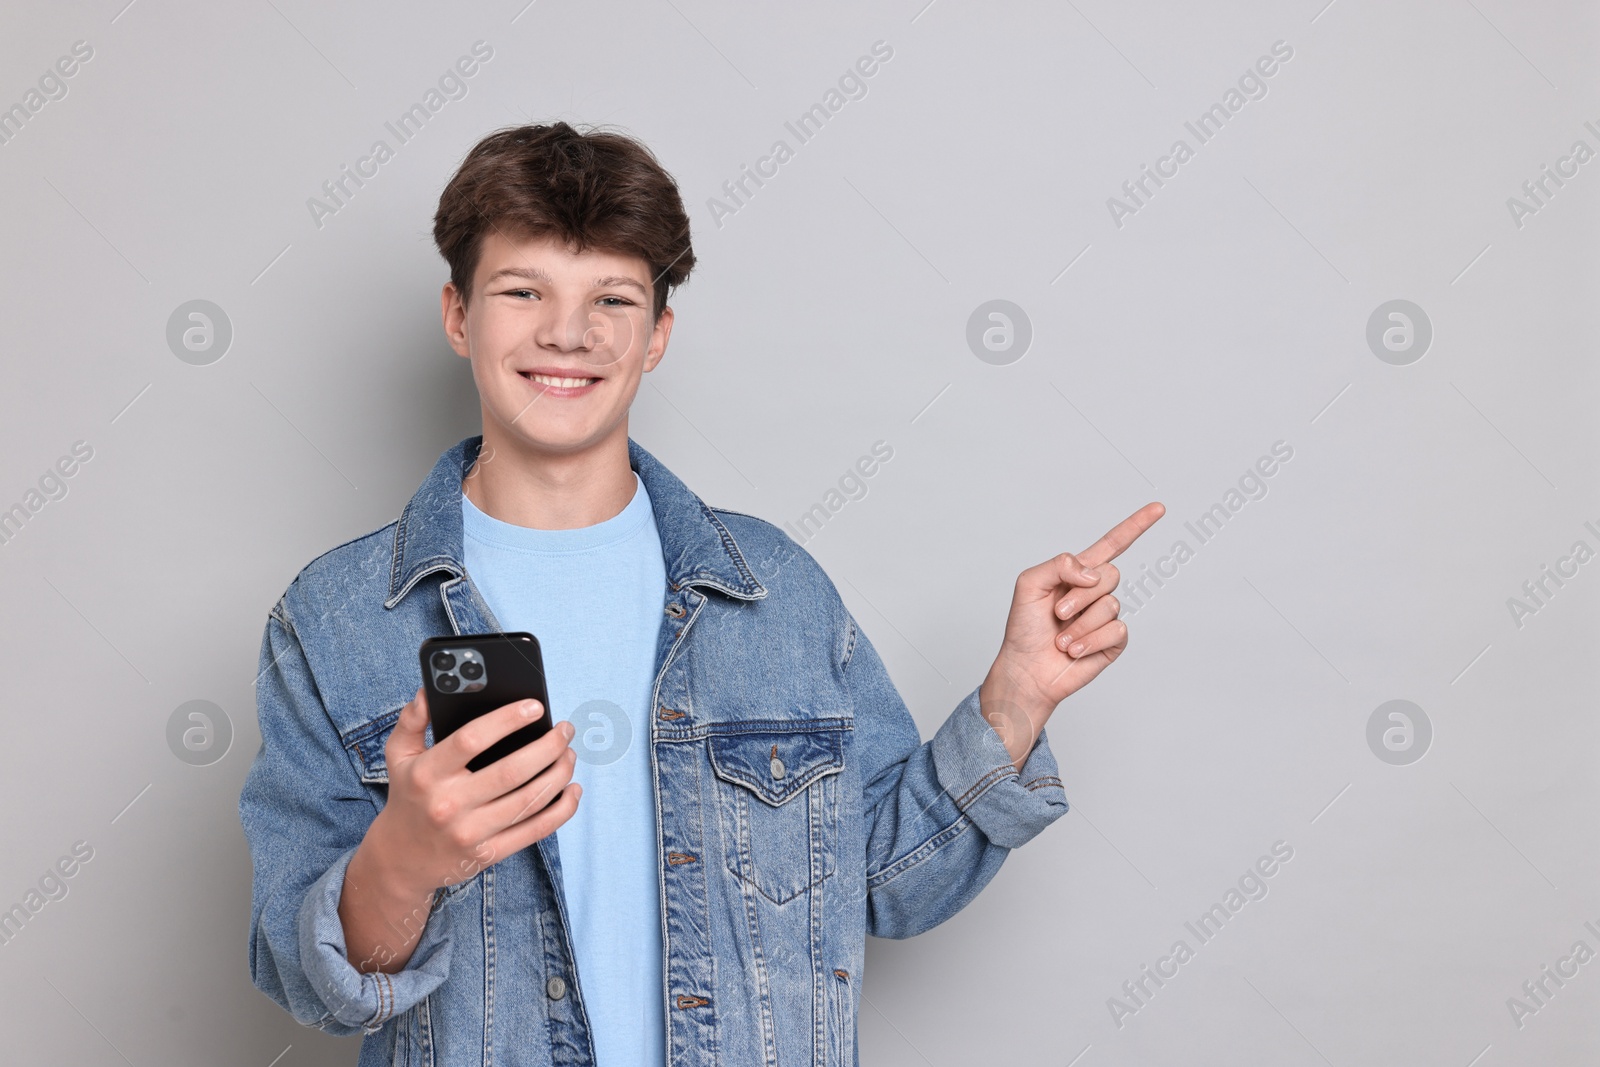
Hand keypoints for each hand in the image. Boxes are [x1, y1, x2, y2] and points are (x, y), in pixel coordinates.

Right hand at [339, 687, 579, 970]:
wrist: (400, 860)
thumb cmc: (408, 796)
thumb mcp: (399, 756)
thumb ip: (413, 720)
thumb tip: (430, 689)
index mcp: (428, 773)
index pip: (471, 740)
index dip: (507, 720)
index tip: (535, 706)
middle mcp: (449, 804)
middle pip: (511, 771)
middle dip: (548, 747)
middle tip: (565, 730)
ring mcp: (470, 832)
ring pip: (529, 800)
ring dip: (559, 774)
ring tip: (570, 754)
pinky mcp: (489, 853)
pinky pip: (535, 830)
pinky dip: (562, 809)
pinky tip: (572, 789)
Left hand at [980, 502, 1164, 765]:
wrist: (1026, 669)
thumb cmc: (1024, 628)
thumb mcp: (1029, 584)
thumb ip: (1059, 564)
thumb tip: (1093, 572)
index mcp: (1077, 573)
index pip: (1112, 544)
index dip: (1136, 525)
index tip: (1158, 508)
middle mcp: (1095, 592)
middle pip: (1111, 574)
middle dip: (1080, 594)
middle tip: (1057, 613)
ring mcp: (1106, 617)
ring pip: (1111, 605)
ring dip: (1080, 624)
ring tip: (1061, 638)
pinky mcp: (1113, 641)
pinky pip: (1116, 630)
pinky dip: (1090, 641)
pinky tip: (1074, 650)